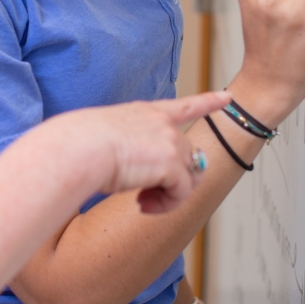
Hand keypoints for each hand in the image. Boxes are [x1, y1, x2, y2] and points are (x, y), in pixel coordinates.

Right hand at [30, 92, 229, 214]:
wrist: (78, 149)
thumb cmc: (78, 145)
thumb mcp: (104, 137)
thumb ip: (128, 147)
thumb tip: (136, 168)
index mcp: (145, 112)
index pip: (184, 106)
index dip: (208, 102)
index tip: (227, 98)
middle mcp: (162, 123)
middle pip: (189, 156)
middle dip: (173, 180)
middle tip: (144, 198)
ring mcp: (170, 141)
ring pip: (189, 176)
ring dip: (168, 195)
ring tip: (142, 203)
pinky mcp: (172, 164)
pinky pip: (181, 192)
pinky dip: (165, 205)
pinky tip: (142, 206)